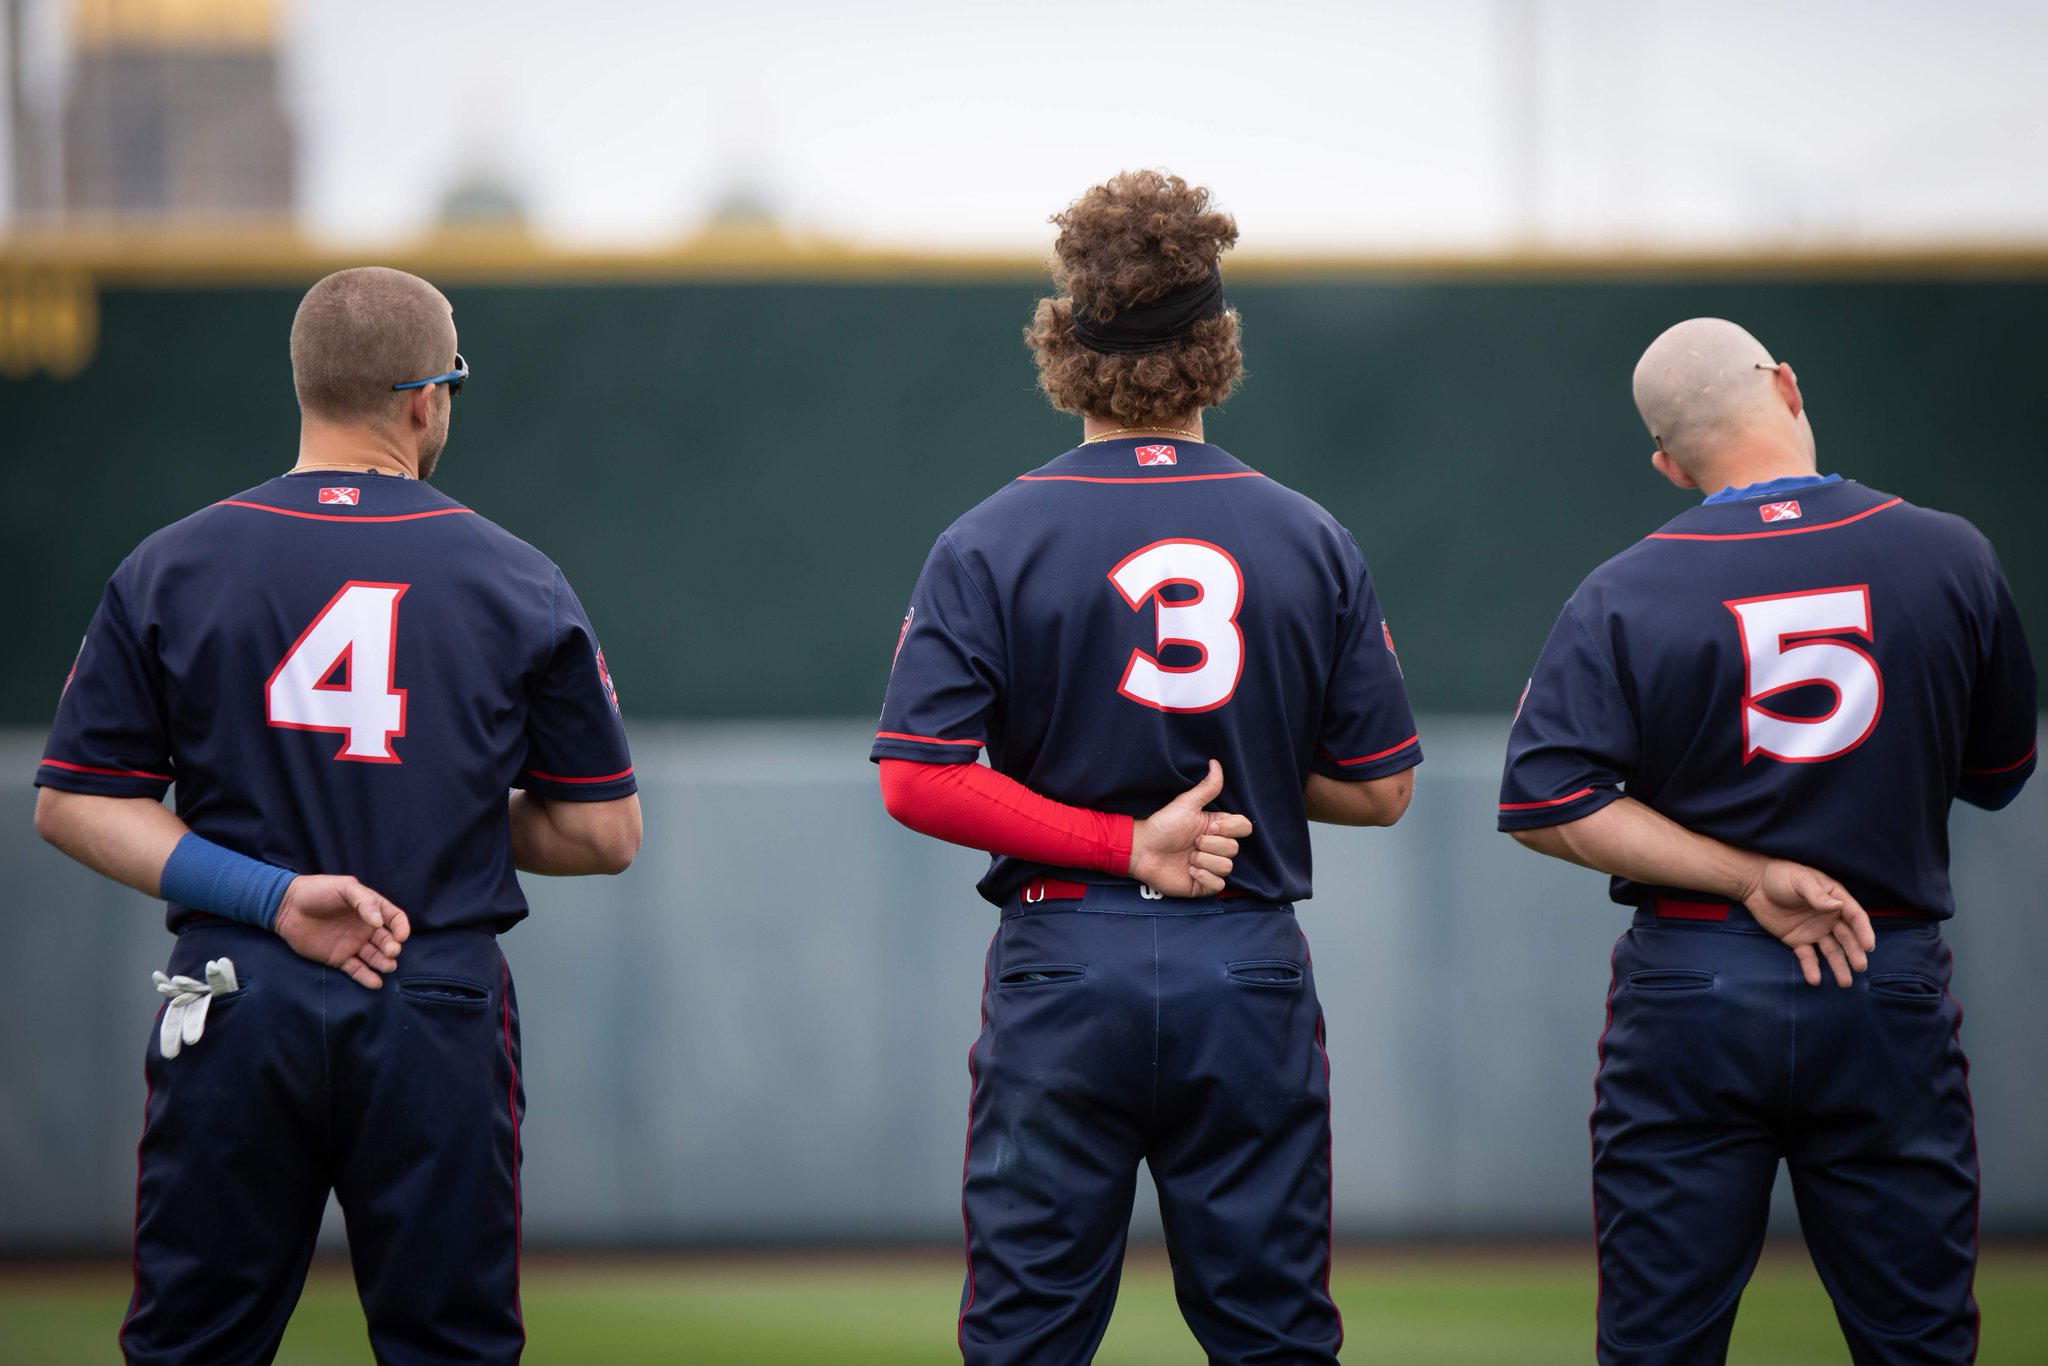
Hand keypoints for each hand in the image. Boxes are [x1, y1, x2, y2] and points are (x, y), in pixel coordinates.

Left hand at [273, 875, 411, 988]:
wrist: (287, 906)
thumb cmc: (317, 891)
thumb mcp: (344, 887)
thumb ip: (364, 901)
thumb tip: (378, 922)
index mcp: (370, 909)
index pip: (394, 919)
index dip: (401, 927)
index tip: (401, 936)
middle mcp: (365, 928)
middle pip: (387, 940)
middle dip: (392, 947)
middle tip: (391, 952)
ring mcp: (353, 944)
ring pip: (375, 957)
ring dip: (384, 963)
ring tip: (388, 966)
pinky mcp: (339, 958)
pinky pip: (357, 970)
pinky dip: (367, 977)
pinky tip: (375, 982)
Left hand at [1129, 760, 1254, 896]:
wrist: (1143, 849)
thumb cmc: (1162, 825)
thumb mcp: (1185, 804)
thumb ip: (1206, 787)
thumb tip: (1215, 762)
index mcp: (1217, 828)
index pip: (1244, 827)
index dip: (1231, 829)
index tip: (1210, 827)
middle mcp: (1217, 847)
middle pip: (1234, 848)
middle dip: (1210, 845)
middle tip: (1192, 842)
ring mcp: (1211, 866)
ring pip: (1227, 867)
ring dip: (1205, 861)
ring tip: (1188, 857)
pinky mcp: (1204, 885)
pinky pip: (1218, 884)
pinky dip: (1204, 877)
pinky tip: (1189, 871)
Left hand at [1738, 859, 1875, 987]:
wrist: (1754, 884)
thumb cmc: (1782, 875)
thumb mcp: (1801, 881)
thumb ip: (1818, 895)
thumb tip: (1838, 906)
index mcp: (1835, 900)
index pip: (1855, 917)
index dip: (1863, 931)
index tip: (1868, 946)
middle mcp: (1830, 918)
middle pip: (1847, 937)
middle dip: (1854, 952)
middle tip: (1860, 967)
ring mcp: (1815, 931)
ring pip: (1832, 951)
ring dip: (1839, 966)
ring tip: (1845, 983)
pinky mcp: (1798, 941)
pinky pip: (1808, 956)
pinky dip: (1811, 968)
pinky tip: (1814, 980)